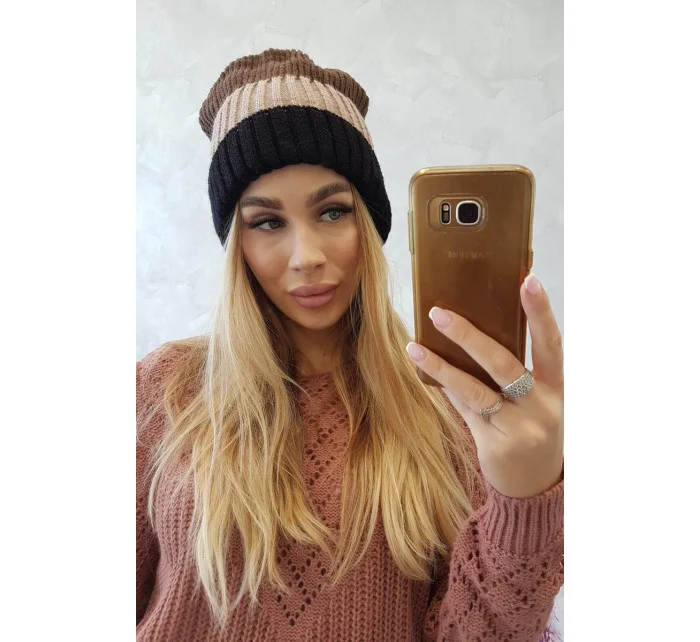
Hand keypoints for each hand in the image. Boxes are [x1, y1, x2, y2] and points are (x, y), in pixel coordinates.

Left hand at [406, 274, 563, 498]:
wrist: (535, 487)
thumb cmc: (532, 430)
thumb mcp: (534, 401)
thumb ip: (509, 372)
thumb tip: (468, 333)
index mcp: (557, 387)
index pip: (551, 343)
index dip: (540, 312)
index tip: (527, 280)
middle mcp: (543, 406)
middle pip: (504, 363)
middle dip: (469, 336)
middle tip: (439, 313)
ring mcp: (520, 428)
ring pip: (475, 389)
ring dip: (442, 366)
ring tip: (415, 346)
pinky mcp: (497, 445)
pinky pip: (465, 410)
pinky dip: (446, 389)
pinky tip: (425, 371)